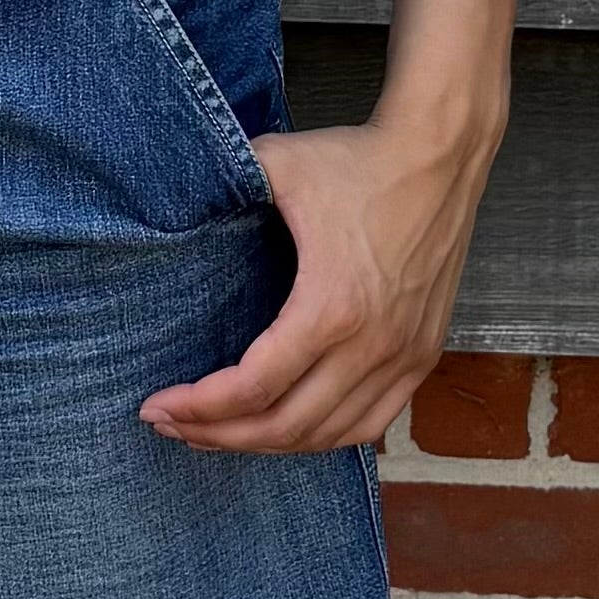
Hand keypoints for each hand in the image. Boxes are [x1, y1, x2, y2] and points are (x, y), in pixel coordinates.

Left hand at [137, 108, 498, 456]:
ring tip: (219, 433)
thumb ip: (218, 186)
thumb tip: (167, 203)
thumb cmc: (361, 161)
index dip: (199, 407)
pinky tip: (288, 430)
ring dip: (268, 443)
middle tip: (174, 427)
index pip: (254, 387)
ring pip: (328, 434)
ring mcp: (404, 355)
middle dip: (220, 435)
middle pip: (285, 425)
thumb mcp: (276, 165)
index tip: (157, 406)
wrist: (441, 154)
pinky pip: (372, 423)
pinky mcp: (422, 354)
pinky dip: (324, 437)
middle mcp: (373, 344)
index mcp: (332, 307)